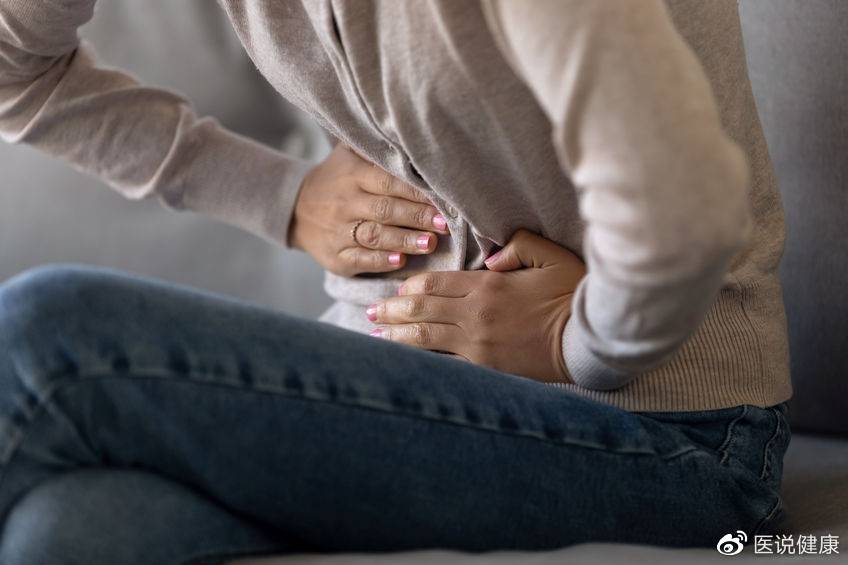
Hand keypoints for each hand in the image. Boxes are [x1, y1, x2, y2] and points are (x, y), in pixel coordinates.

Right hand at [288, 143, 449, 276]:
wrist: (295, 209)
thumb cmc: (337, 179)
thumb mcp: (349, 154)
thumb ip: (376, 149)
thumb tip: (415, 141)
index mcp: (352, 175)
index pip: (387, 181)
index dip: (415, 191)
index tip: (443, 199)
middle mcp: (344, 203)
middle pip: (384, 210)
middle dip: (417, 217)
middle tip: (444, 224)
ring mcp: (338, 232)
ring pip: (374, 236)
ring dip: (404, 240)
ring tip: (429, 243)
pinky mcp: (336, 257)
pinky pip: (360, 259)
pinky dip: (381, 261)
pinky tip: (401, 261)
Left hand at [366, 229, 586, 383]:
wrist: (587, 340)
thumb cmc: (572, 294)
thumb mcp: (550, 256)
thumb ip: (518, 246)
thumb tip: (489, 258)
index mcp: (487, 285)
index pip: (435, 283)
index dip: (411, 287)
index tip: (396, 291)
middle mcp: (475, 313)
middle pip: (422, 309)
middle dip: (392, 311)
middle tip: (371, 312)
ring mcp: (477, 342)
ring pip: (425, 337)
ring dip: (397, 335)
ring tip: (375, 334)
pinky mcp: (485, 366)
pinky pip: (444, 360)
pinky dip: (421, 358)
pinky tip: (404, 359)